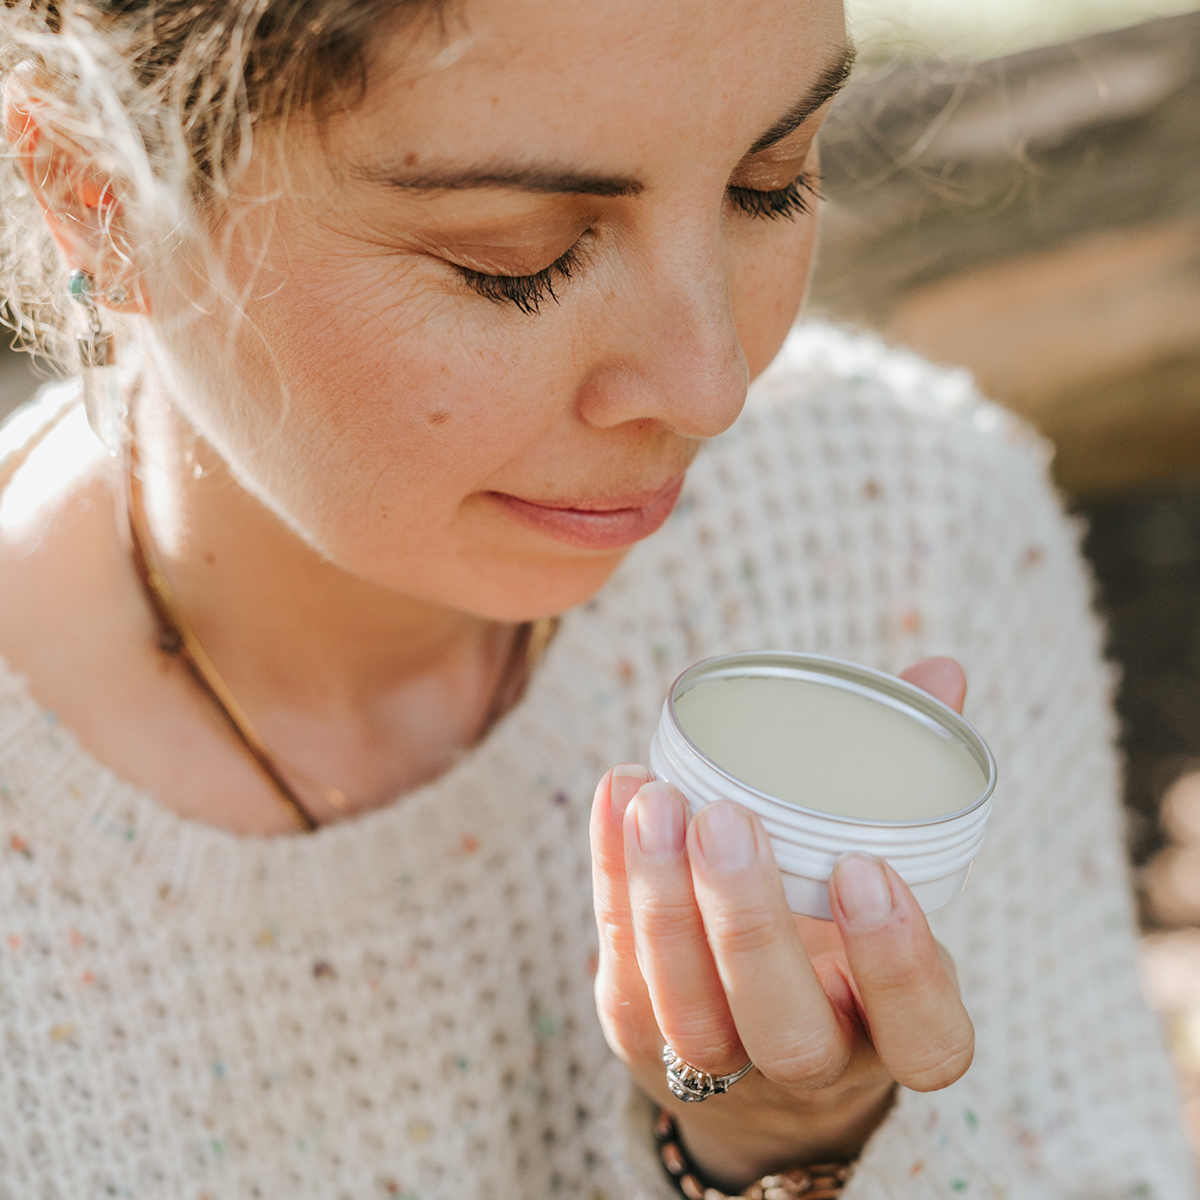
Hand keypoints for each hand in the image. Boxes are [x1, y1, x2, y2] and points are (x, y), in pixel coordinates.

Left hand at [589, 657, 974, 1189]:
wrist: (756, 1068)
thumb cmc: (837, 944)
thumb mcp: (883, 885)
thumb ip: (905, 782)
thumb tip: (941, 673)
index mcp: (892, 1034)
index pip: (925, 1038)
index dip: (900, 966)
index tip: (864, 868)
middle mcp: (812, 1065)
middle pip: (787, 1031)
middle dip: (752, 927)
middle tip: (727, 819)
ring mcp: (719, 1064)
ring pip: (690, 1014)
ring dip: (664, 902)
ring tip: (655, 801)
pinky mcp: (640, 1032)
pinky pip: (623, 968)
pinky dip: (615, 878)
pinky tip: (622, 796)